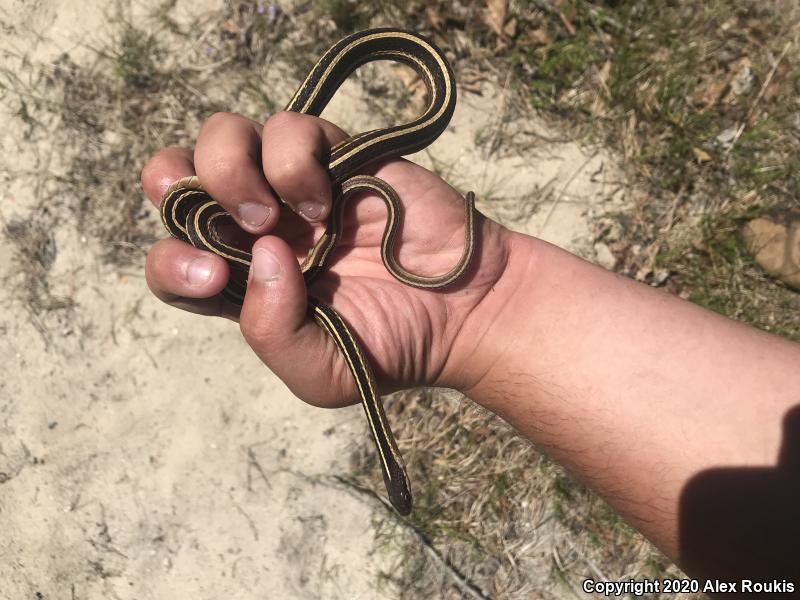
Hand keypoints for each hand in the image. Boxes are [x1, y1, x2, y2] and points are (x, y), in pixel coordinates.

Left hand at [141, 111, 509, 407]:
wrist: (464, 308)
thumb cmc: (392, 346)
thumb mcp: (320, 371)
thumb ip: (271, 333)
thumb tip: (263, 253)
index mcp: (244, 285)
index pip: (169, 261)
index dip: (170, 263)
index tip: (213, 276)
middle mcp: (257, 230)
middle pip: (173, 178)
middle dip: (175, 188)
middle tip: (227, 226)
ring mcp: (292, 188)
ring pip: (221, 137)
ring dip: (232, 172)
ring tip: (280, 215)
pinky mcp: (335, 156)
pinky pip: (289, 128)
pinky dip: (293, 159)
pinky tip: (325, 200)